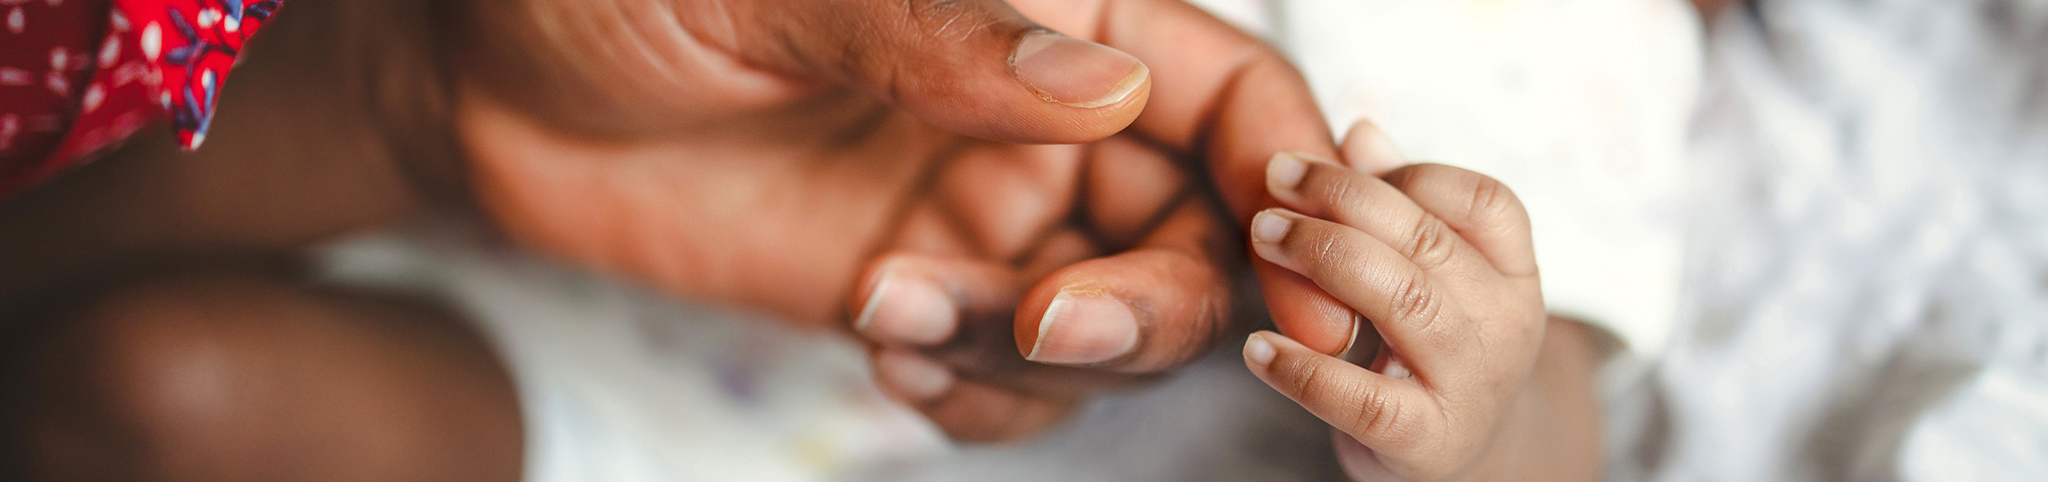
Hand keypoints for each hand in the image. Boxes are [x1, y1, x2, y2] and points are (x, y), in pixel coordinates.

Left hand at [448, 0, 1339, 439]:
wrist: (501, 85)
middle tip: (1048, 321)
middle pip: (1194, 243)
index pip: (1230, 100)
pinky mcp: (913, 296)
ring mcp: (981, 220)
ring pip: (1102, 331)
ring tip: (891, 308)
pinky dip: (972, 395)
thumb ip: (939, 34)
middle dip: (1150, 308)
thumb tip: (1096, 84)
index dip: (1290, 184)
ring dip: (1027, 357)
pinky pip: (1003, 383)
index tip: (1305, 278)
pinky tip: (882, 345)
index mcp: (1051, 17)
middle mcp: (1038, 125)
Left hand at [1238, 125, 1574, 480]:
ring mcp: (1472, 384)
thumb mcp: (1430, 277)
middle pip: (1428, 239)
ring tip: (1261, 236)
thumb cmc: (1429, 353)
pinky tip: (1257, 347)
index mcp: (1514, 272)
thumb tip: (1360, 127)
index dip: (1402, 173)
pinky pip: (1361, 398)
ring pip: (1403, 300)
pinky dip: (1303, 369)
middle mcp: (1506, 323)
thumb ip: (1400, 205)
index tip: (1321, 164)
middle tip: (1273, 180)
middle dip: (1341, 199)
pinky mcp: (1427, 441)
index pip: (1482, 200)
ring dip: (1322, 257)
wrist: (1456, 459)